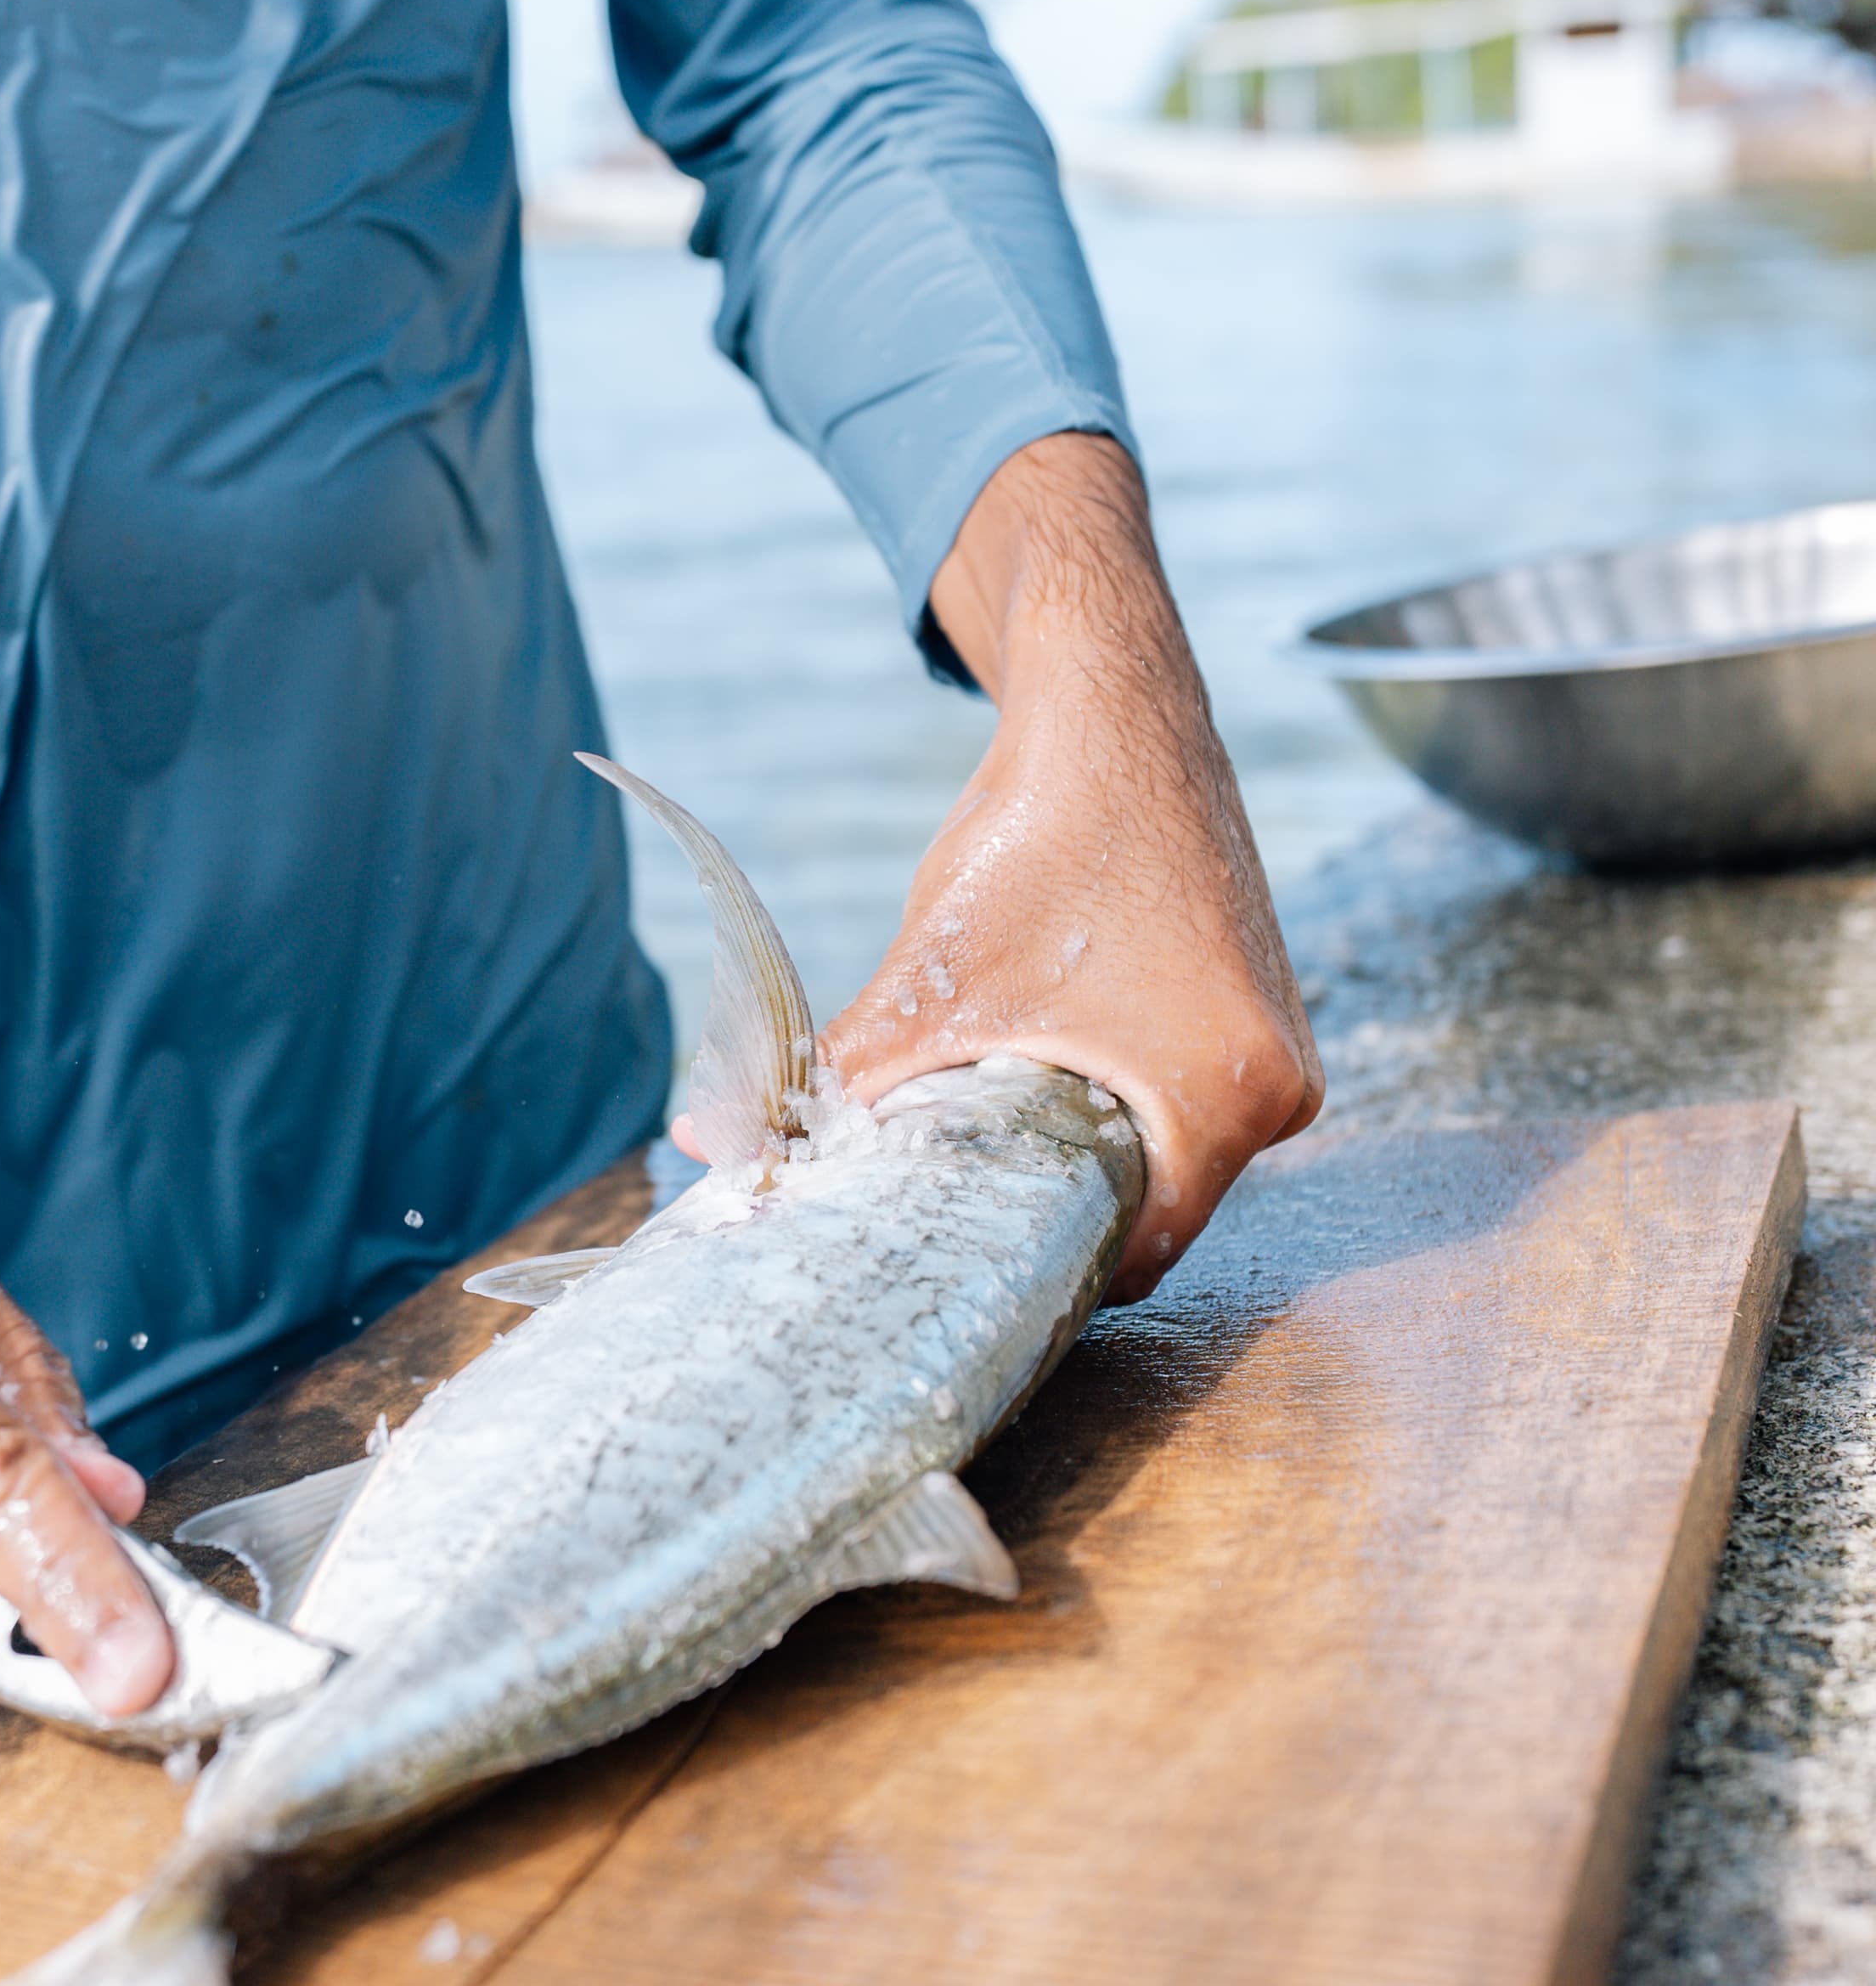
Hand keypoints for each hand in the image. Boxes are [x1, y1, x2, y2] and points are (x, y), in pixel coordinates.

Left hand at [807, 434, 1320, 1297]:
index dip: (1036, 1274)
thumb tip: (705, 1146)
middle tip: (943, 1222)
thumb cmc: (1043, 837)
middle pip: (1145, 1209)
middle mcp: (1280, 1088)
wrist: (1110, 708)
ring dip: (1068, 1154)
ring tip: (978, 1152)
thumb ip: (833, 1079)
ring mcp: (1274, 1049)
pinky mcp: (1249, 1013)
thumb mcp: (931, 982)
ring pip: (1153, 1152)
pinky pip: (1169, 1098)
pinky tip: (1028, 1083)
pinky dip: (1098, 1100)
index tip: (952, 1277)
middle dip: (1044, 1214)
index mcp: (1233, 1098)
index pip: (1134, 1254)